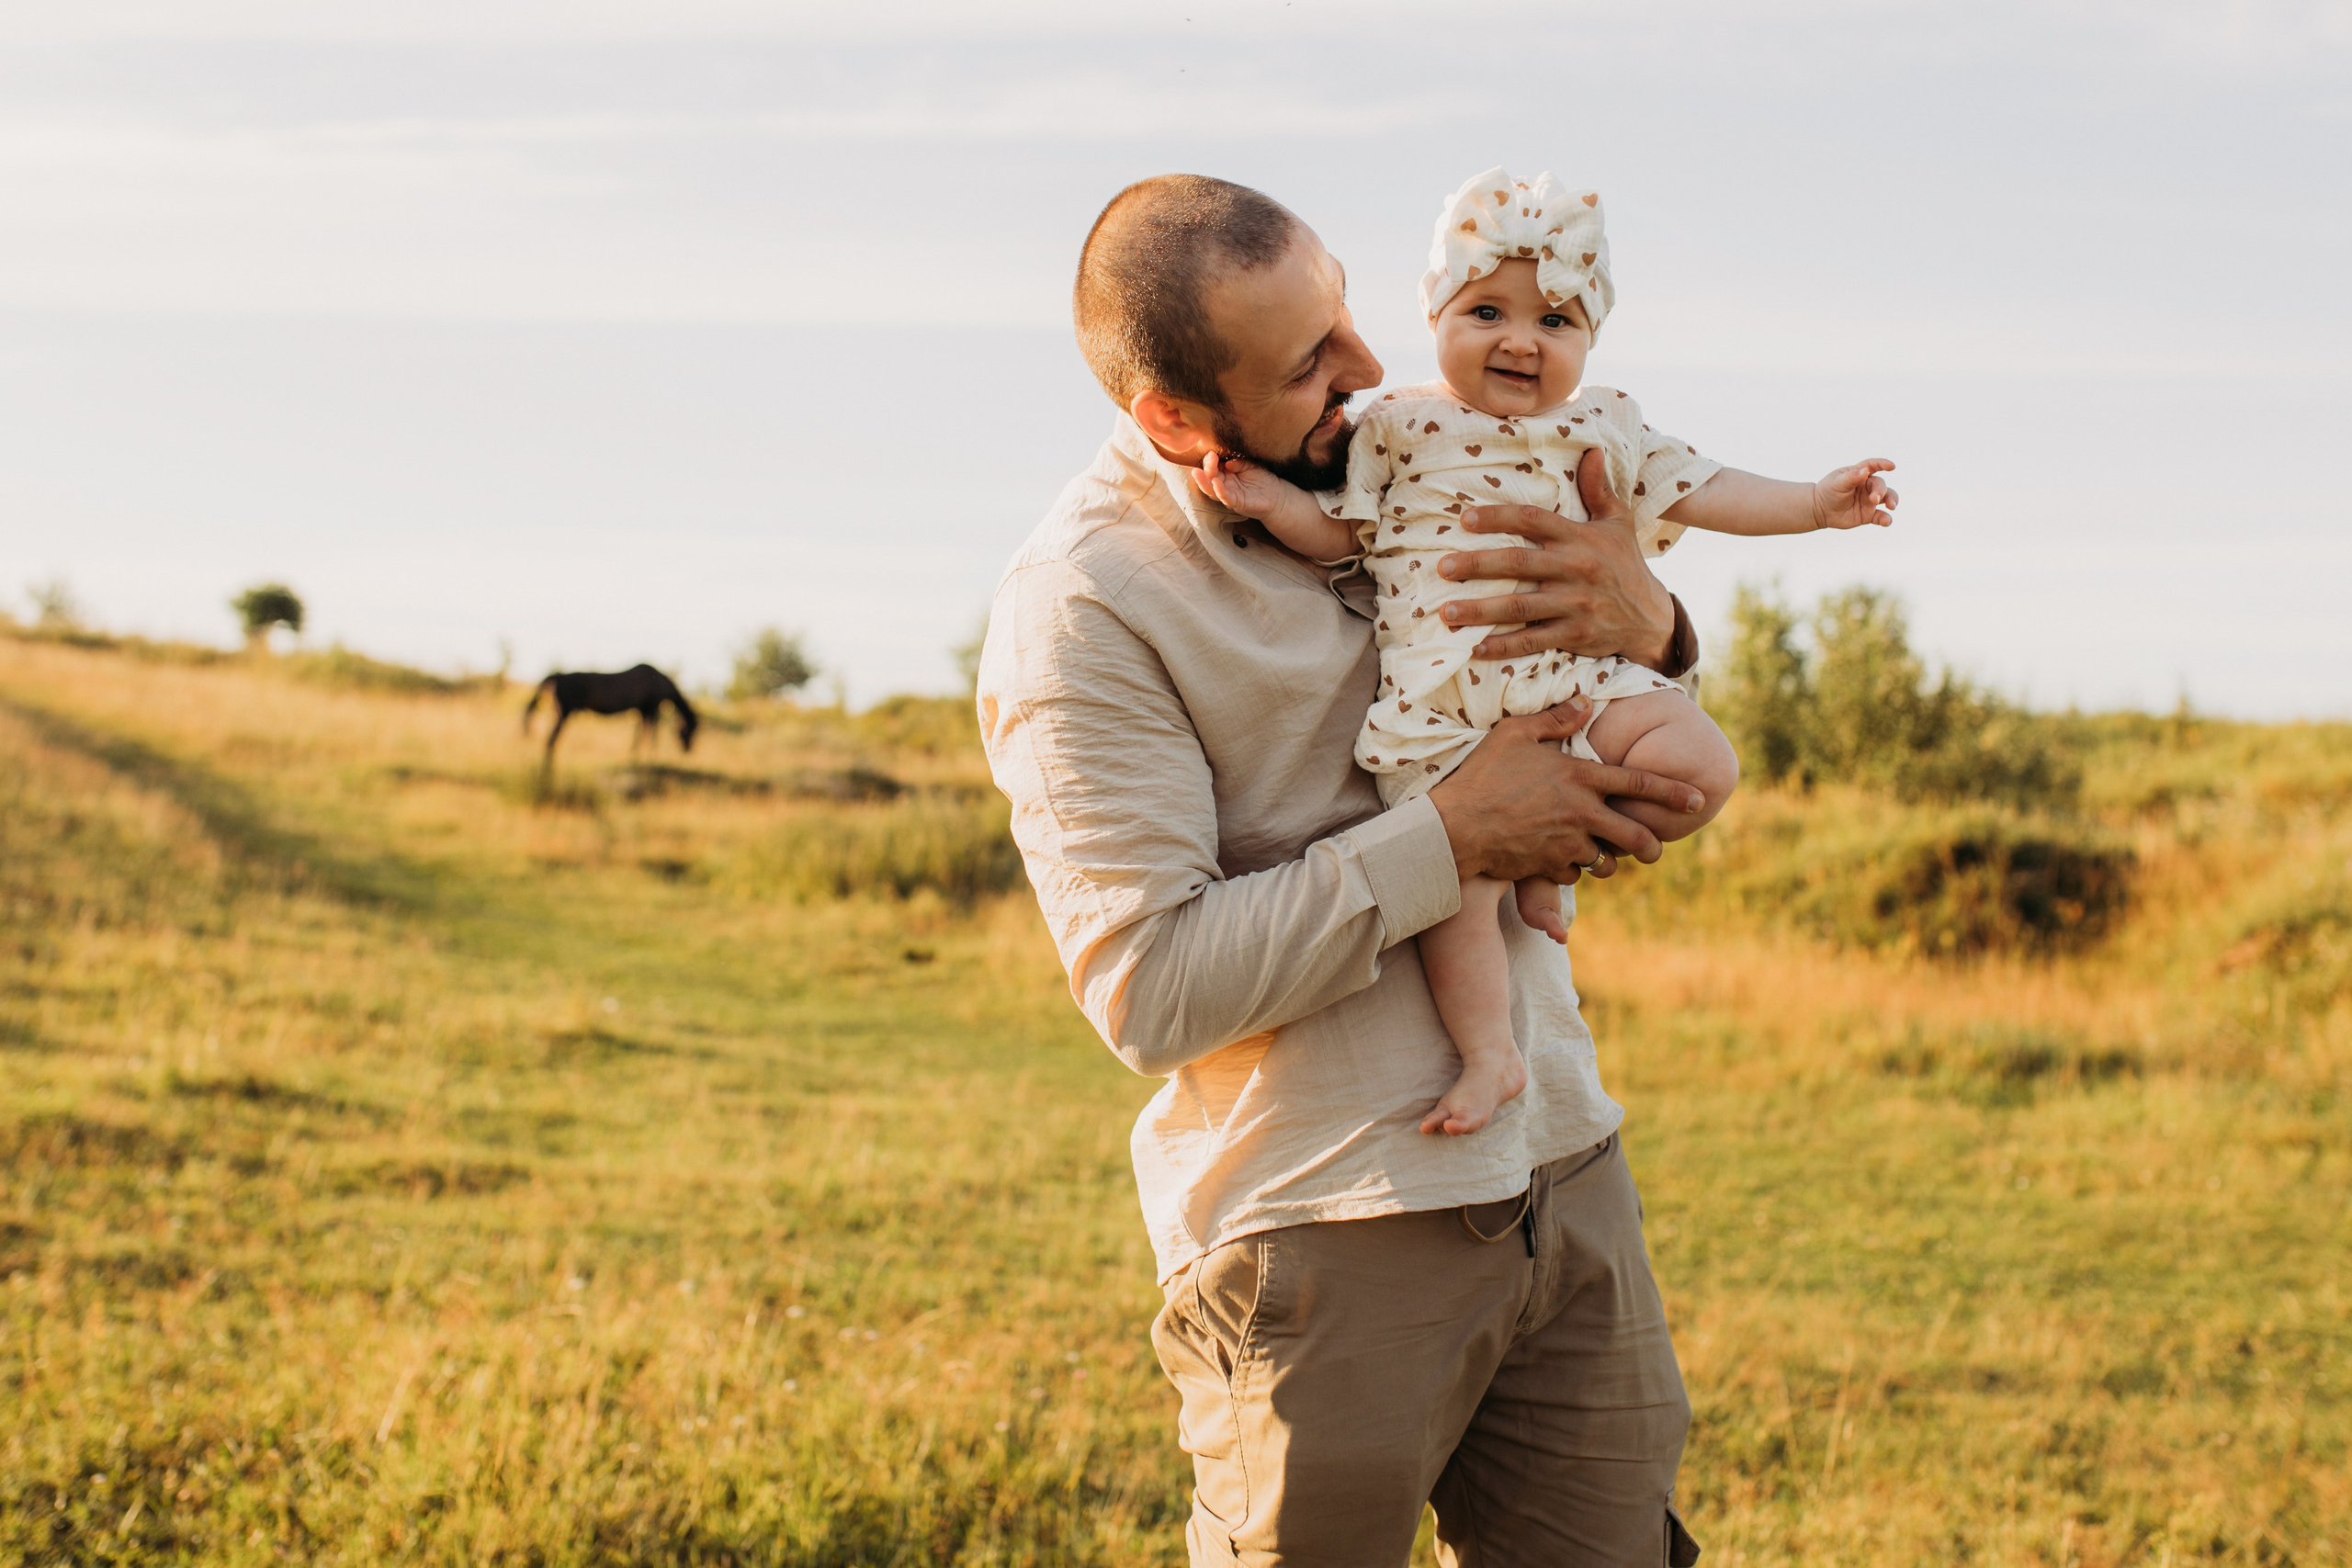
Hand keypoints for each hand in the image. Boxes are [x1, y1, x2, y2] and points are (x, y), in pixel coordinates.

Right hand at [1189, 452, 1288, 518]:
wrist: (1277, 496)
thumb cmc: (1262, 479)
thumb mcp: (1250, 465)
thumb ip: (1239, 462)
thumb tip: (1228, 462)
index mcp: (1225, 474)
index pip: (1211, 466)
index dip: (1209, 460)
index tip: (1212, 452)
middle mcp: (1223, 485)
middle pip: (1208, 477)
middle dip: (1207, 467)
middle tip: (1210, 458)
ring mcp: (1228, 495)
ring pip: (1210, 489)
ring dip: (1203, 481)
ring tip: (1197, 472)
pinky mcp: (1236, 503)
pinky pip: (1225, 498)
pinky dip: (1219, 491)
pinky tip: (1216, 483)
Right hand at [1428, 697, 1705, 885]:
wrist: (1455, 826)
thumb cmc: (1482, 774)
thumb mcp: (1515, 733)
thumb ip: (1556, 718)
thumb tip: (1586, 702)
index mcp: (1580, 777)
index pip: (1638, 782)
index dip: (1672, 792)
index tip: (1698, 799)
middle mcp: (1581, 813)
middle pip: (1636, 836)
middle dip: (1653, 846)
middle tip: (1655, 848)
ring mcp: (1567, 844)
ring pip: (1607, 861)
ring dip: (1608, 860)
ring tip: (1600, 854)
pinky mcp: (1548, 867)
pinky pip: (1573, 874)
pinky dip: (1571, 869)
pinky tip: (1557, 857)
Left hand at [1434, 446, 1676, 666]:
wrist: (1651, 619)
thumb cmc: (1625, 565)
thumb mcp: (1618, 523)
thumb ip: (1599, 490)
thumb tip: (1591, 450)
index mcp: (1581, 537)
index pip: (1533, 520)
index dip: (1498, 518)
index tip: (1464, 519)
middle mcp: (1577, 569)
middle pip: (1519, 564)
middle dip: (1477, 565)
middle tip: (1442, 567)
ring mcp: (1575, 605)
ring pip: (1520, 608)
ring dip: (1480, 611)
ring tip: (1446, 613)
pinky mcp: (1575, 635)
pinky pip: (1533, 641)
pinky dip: (1503, 647)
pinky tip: (1475, 648)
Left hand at [1811, 459, 1898, 529]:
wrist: (1820, 510)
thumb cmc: (1828, 491)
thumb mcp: (1837, 482)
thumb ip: (1851, 477)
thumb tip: (1865, 471)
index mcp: (1859, 474)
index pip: (1873, 466)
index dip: (1883, 464)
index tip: (1891, 466)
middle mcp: (1867, 486)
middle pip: (1880, 485)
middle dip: (1880, 491)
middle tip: (1874, 499)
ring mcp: (1869, 501)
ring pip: (1887, 498)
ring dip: (1892, 500)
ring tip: (1891, 506)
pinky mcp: (1868, 515)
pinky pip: (1881, 516)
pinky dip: (1886, 519)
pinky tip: (1886, 522)